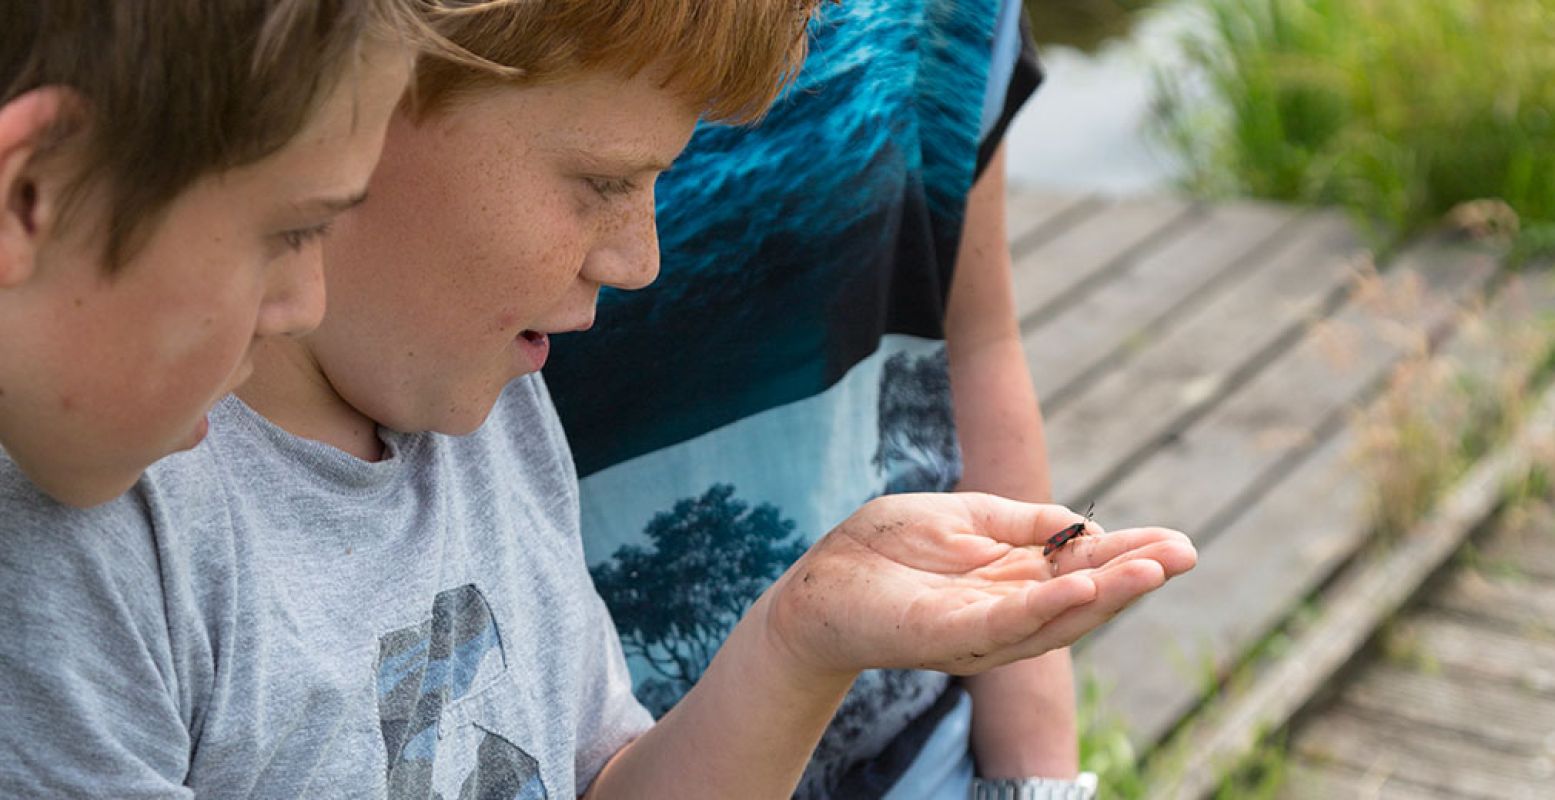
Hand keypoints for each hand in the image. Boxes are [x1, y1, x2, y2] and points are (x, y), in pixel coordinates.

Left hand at [763, 493, 1195, 678]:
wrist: (819, 583)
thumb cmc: (887, 547)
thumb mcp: (966, 517)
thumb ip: (1024, 522)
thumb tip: (1087, 528)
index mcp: (1014, 580)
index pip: (1083, 569)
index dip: (1130, 554)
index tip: (1180, 542)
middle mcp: (1008, 613)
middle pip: (1082, 598)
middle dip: (1135, 577)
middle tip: (1186, 554)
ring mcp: (980, 630)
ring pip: (1056, 617)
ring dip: (1106, 594)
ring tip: (1152, 568)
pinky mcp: (946, 637)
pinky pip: (1005, 624)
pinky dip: (1048, 607)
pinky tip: (1084, 589)